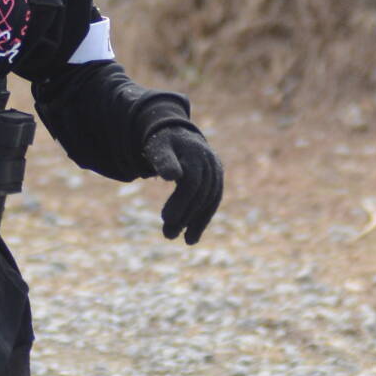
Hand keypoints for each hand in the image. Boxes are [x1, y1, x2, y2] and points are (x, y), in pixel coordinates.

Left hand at [144, 126, 222, 244]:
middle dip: (185, 216)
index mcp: (195, 153)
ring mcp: (216, 173)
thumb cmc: (164, 143)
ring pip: (208, 201)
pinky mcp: (217, 182)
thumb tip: (173, 176)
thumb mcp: (159, 147)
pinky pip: (212, 203)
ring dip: (195, 222)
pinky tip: (191, 237)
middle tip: (168, 235)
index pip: (191, 181)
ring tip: (182, 240)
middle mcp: (210, 163)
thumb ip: (164, 161)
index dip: (180, 200)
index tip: (165, 218)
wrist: (179, 134)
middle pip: (200, 194)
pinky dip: (202, 221)